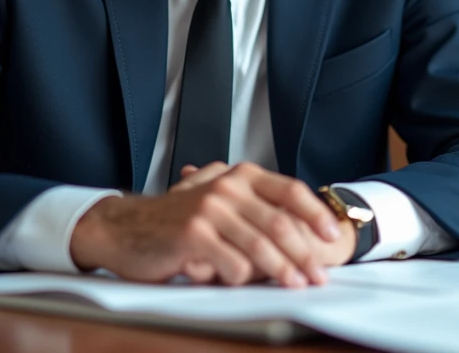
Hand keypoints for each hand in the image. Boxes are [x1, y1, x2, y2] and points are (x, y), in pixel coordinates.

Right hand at [176, 164, 357, 269]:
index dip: (316, 213)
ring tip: (295, 284)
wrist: (126, 227)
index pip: (290, 190)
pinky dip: (241, 276)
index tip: (332, 234)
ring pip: (260, 244)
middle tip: (317, 275)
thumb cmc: (177, 219)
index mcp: (240, 175)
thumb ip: (252, 205)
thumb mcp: (218, 200)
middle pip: (280, 222)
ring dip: (282, 270)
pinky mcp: (193, 233)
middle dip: (304, 252)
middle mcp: (228, 186)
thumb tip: (300, 226)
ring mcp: (210, 208)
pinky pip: (231, 261)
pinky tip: (241, 282)